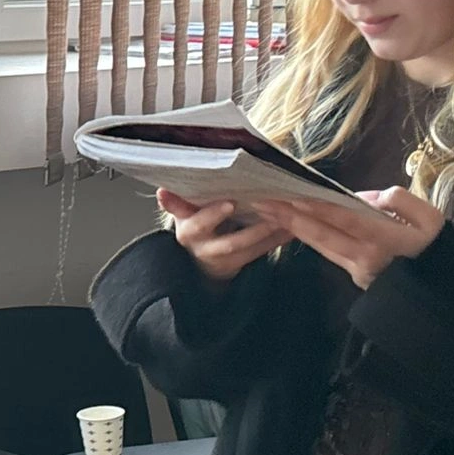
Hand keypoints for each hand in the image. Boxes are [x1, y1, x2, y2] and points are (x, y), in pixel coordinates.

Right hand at [158, 189, 292, 285]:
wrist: (200, 259)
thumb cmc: (197, 224)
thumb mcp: (183, 213)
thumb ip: (178, 201)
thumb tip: (161, 190)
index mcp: (188, 230)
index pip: (194, 221)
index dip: (208, 214)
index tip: (225, 203)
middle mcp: (203, 248)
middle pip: (229, 243)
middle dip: (250, 228)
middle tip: (267, 211)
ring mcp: (223, 260)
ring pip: (248, 248)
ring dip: (268, 233)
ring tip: (286, 217)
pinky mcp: (239, 265)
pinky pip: (261, 252)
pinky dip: (277, 240)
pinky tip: (292, 228)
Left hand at [252, 187, 444, 289]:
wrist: (439, 288)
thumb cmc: (435, 247)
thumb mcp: (430, 218)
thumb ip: (400, 201)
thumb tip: (366, 198)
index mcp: (385, 239)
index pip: (344, 220)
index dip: (316, 207)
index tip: (290, 194)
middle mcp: (365, 257)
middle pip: (321, 234)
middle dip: (289, 217)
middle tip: (261, 201)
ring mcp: (356, 269)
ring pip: (318, 244)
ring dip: (291, 226)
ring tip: (267, 209)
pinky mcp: (352, 274)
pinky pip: (326, 251)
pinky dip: (306, 236)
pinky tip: (290, 223)